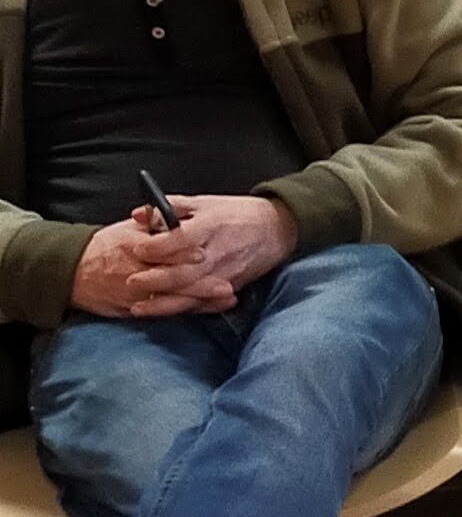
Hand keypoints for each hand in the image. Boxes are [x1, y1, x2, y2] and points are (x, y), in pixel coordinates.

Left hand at [86, 192, 296, 320]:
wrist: (276, 229)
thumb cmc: (237, 214)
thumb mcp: (204, 203)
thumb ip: (169, 207)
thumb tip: (139, 214)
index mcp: (211, 226)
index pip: (180, 239)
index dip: (157, 246)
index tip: (137, 249)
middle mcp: (217, 253)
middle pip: (183, 272)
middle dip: (155, 280)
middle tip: (131, 281)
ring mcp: (224, 273)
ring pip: (191, 293)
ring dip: (163, 303)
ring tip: (138, 307)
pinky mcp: (229, 287)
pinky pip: (203, 303)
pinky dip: (182, 310)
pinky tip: (163, 313)